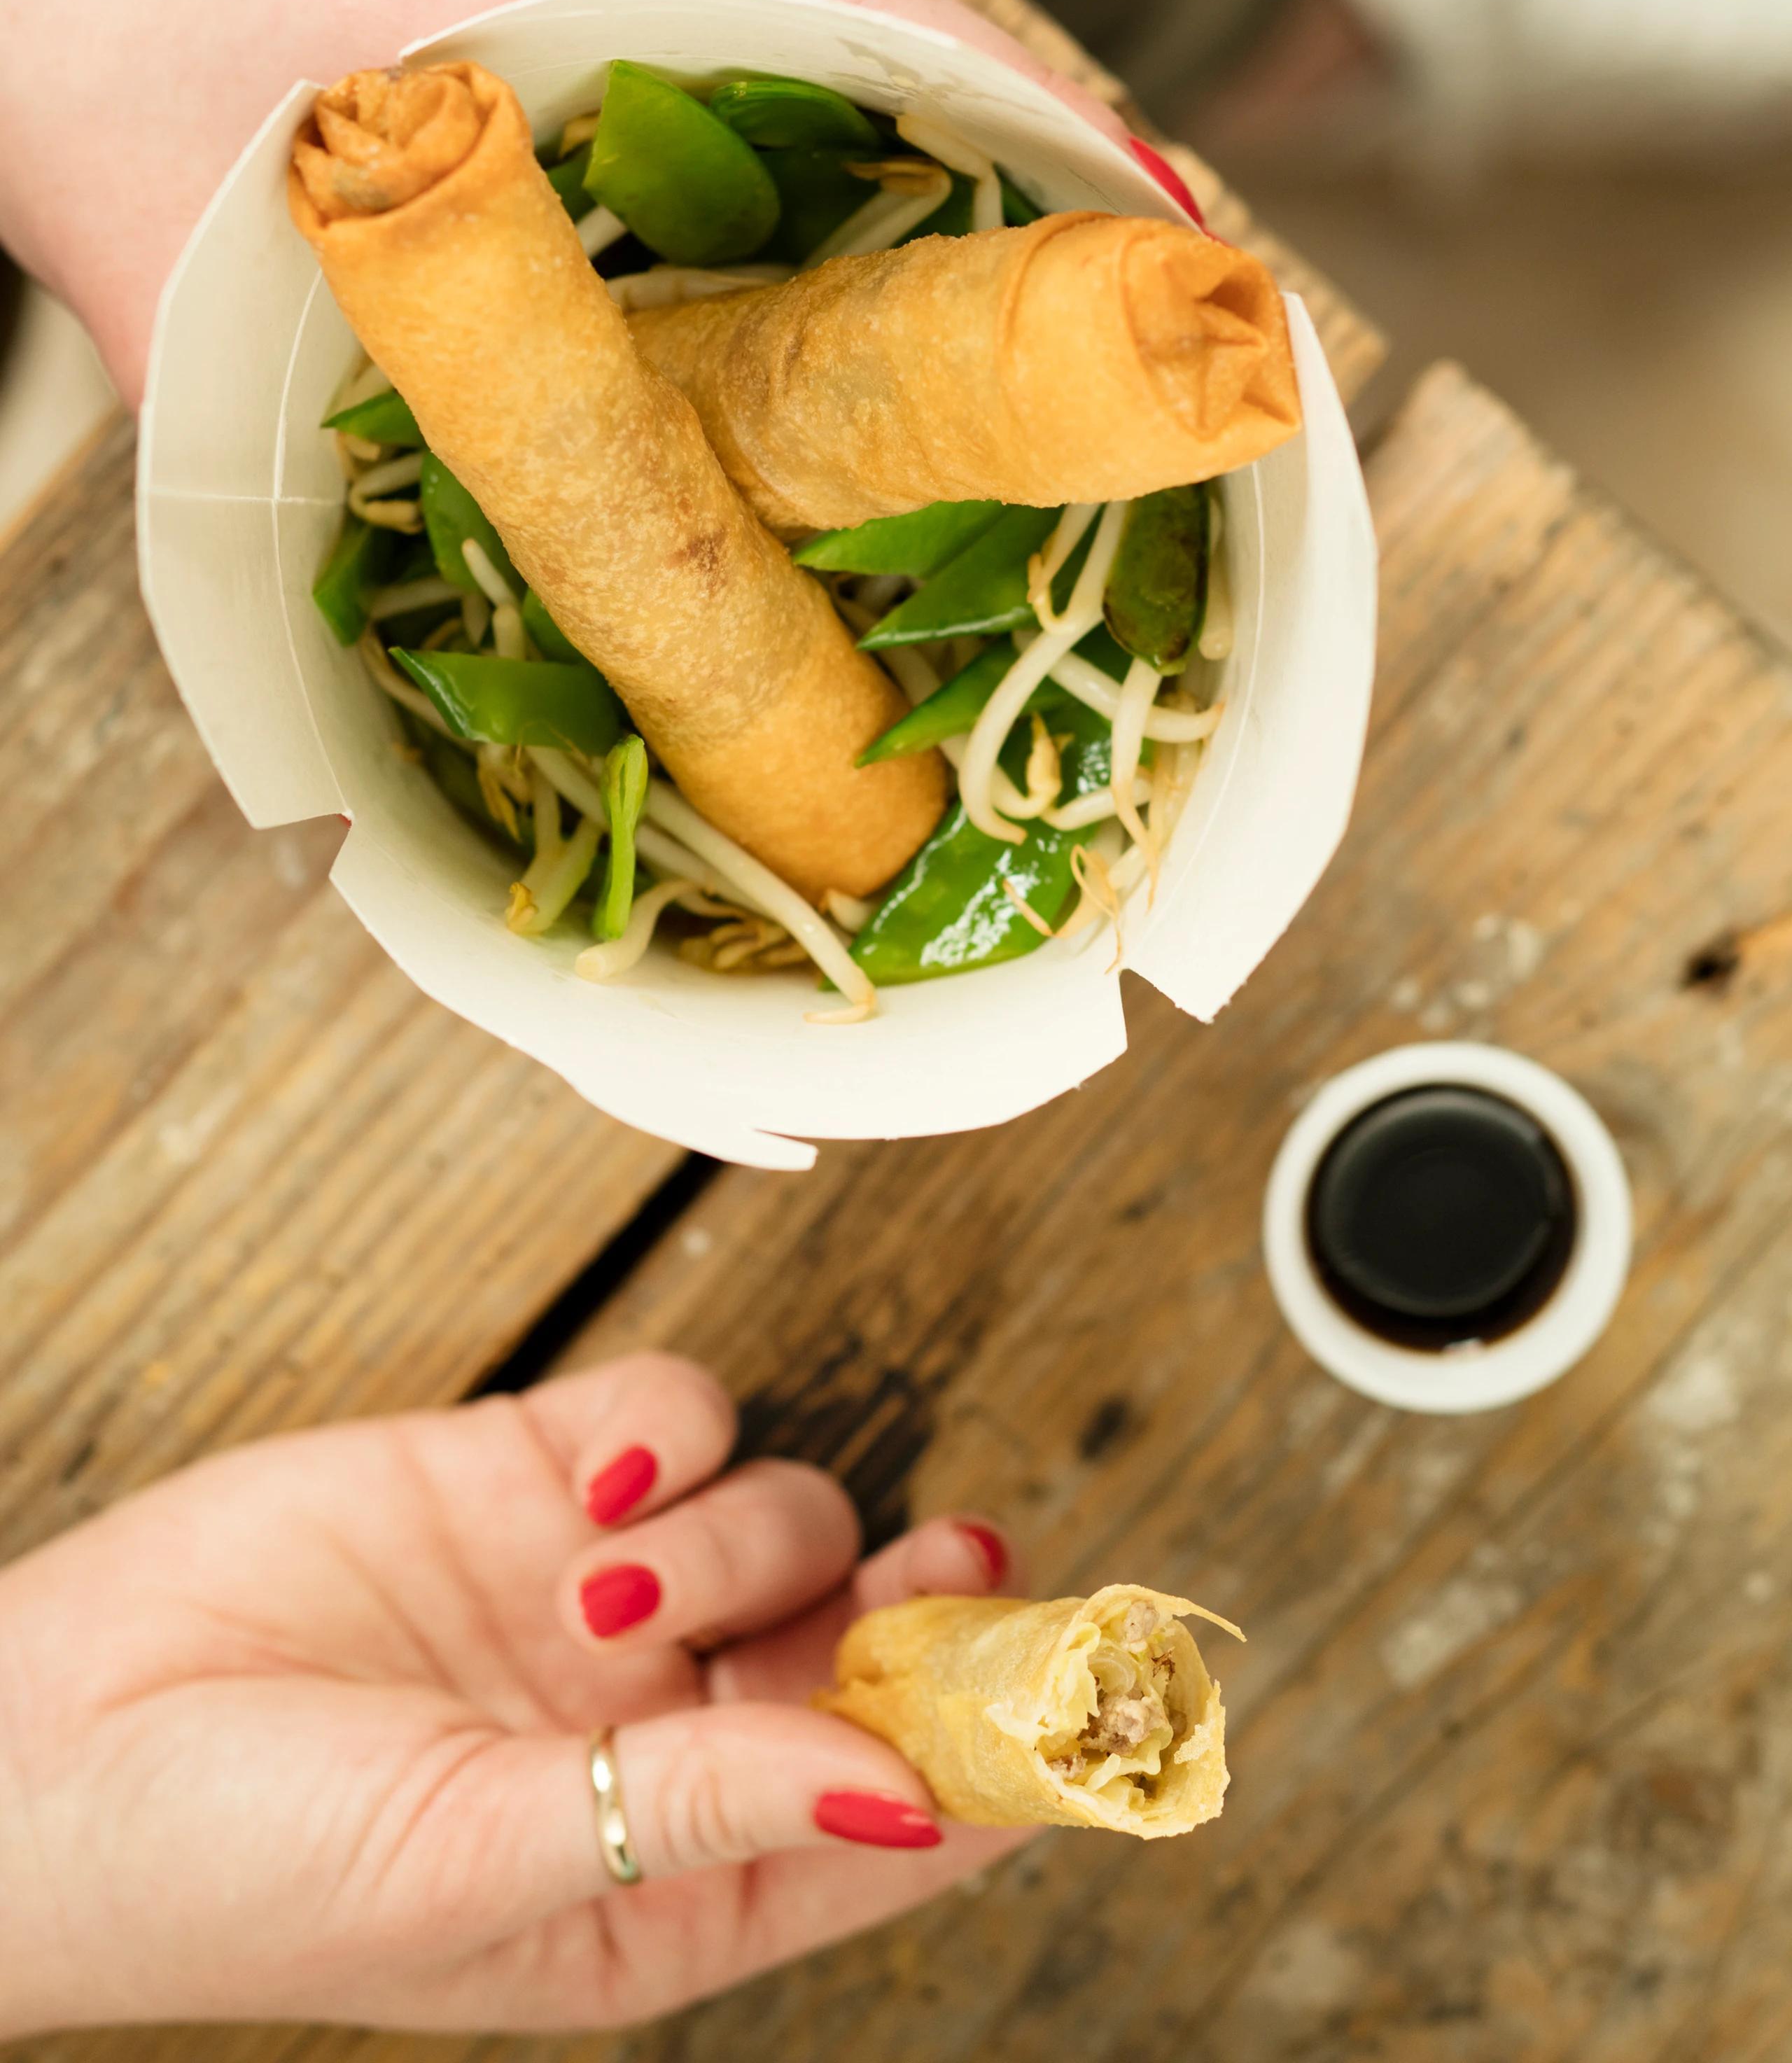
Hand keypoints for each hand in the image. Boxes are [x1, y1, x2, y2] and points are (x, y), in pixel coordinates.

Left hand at [0, 0, 1120, 403]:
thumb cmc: (93, 88)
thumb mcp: (205, 323)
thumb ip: (329, 497)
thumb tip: (383, 778)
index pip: (878, 31)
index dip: (1042, 154)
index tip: (1168, 268)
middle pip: (909, 39)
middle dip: (1046, 183)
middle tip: (1161, 340)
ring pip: (854, 41)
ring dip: (968, 170)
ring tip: (1069, 333)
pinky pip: (774, 45)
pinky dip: (862, 150)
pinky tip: (892, 278)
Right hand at [0, 1353, 1027, 2034]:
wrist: (45, 1748)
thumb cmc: (244, 1872)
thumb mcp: (492, 1871)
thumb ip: (709, 1813)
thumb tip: (917, 1797)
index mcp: (673, 1879)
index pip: (895, 1815)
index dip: (1000, 1753)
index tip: (1093, 1696)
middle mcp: (656, 1732)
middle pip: (871, 1647)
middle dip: (931, 1607)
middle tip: (969, 1566)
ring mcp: (597, 1595)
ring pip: (785, 1517)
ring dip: (739, 1531)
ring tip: (608, 1574)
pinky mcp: (526, 1475)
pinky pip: (675, 1417)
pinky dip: (670, 1431)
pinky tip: (594, 1483)